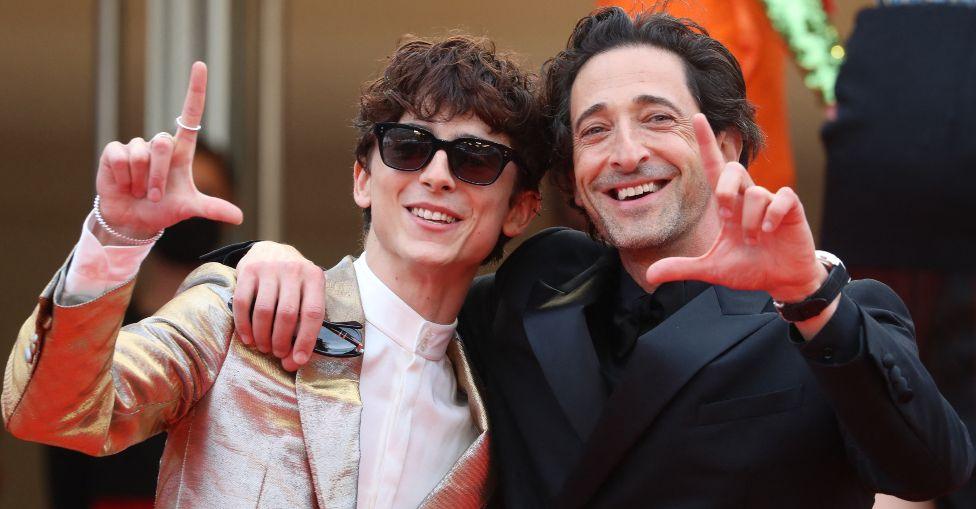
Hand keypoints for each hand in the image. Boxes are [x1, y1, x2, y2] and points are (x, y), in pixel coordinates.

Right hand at [94, 62, 241, 240]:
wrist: (133, 220)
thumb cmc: (162, 210)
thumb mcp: (189, 209)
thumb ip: (212, 209)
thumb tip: (239, 218)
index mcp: (180, 151)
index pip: (190, 115)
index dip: (195, 90)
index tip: (200, 64)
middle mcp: (158, 144)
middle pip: (162, 145)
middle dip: (158, 177)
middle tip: (154, 194)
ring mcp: (135, 146)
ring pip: (141, 155)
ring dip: (140, 181)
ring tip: (138, 190)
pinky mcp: (113, 151)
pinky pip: (120, 159)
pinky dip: (123, 178)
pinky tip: (122, 184)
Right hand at [233, 241, 324, 370]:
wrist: (271, 251)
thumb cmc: (293, 281)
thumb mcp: (307, 293)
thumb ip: (305, 323)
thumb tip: (295, 362)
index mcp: (314, 277)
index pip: (313, 313)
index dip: (306, 340)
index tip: (299, 361)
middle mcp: (293, 270)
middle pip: (287, 314)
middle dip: (282, 341)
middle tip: (278, 354)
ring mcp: (270, 268)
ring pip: (264, 311)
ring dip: (263, 336)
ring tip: (263, 347)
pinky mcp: (248, 270)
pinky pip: (243, 303)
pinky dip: (244, 325)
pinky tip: (247, 338)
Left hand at [645, 114, 825, 302]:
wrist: (782, 281)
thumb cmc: (749, 268)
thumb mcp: (712, 269)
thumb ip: (682, 268)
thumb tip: (650, 276)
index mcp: (728, 205)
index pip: (714, 167)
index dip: (706, 143)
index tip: (696, 117)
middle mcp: (747, 197)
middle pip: (732, 170)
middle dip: (725, 192)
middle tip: (726, 220)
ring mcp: (770, 201)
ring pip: (755, 192)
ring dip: (749, 221)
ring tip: (753, 240)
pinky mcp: (791, 208)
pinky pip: (780, 198)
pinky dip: (771, 216)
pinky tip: (769, 233)